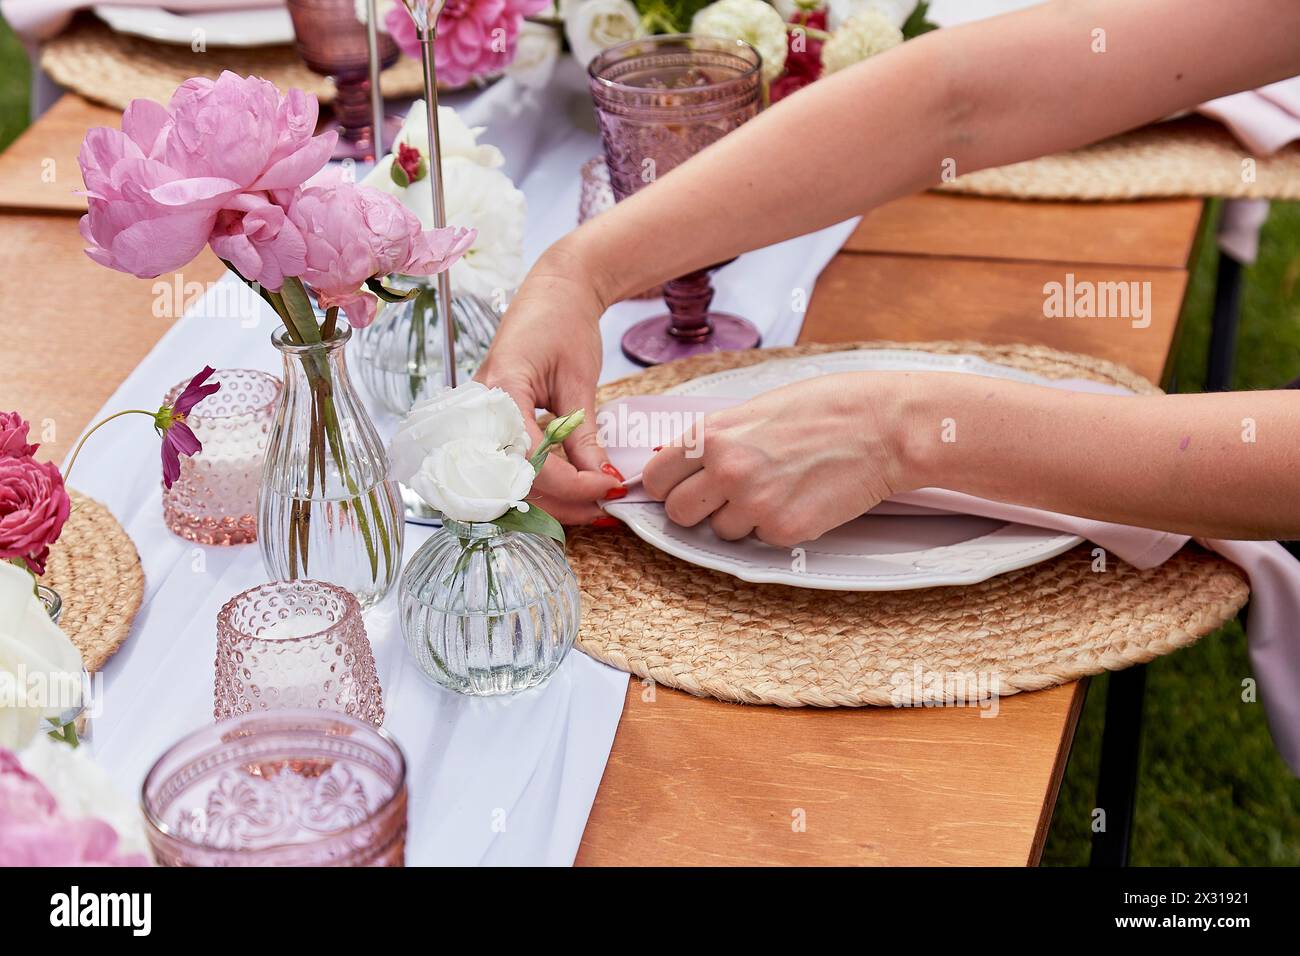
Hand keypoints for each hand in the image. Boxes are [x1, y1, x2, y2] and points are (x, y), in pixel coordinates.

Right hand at [475, 244, 621, 523]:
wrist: (554, 292)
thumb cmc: (563, 323)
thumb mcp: (579, 383)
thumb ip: (584, 437)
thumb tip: (603, 482)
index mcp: (500, 392)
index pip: (530, 461)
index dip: (572, 484)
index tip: (610, 488)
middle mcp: (481, 411)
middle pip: (514, 482)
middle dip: (563, 503)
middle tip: (604, 509)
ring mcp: (482, 421)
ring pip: (511, 482)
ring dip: (553, 500)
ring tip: (595, 505)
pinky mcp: (493, 426)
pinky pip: (512, 466)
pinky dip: (544, 483)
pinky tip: (575, 488)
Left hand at [641, 373, 913, 546]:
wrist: (884, 427)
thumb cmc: (828, 407)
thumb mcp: (758, 408)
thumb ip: (719, 437)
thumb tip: (689, 461)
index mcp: (713, 434)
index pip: (656, 476)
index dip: (668, 484)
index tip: (679, 487)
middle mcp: (726, 470)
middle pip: (679, 513)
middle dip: (698, 508)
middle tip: (726, 496)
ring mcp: (755, 504)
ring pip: (721, 531)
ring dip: (741, 518)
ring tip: (777, 488)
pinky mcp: (786, 530)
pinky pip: (762, 539)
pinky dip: (777, 526)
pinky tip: (802, 498)